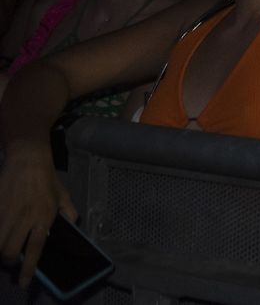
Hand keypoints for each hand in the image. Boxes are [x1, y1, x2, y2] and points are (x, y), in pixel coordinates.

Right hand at [0, 143, 77, 287]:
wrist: (27, 158)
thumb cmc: (47, 179)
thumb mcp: (64, 196)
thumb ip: (69, 214)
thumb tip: (72, 228)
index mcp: (44, 215)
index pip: (35, 248)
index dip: (28, 268)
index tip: (23, 282)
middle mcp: (24, 216)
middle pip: (10, 250)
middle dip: (9, 262)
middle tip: (12, 260)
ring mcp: (7, 212)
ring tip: (4, 249)